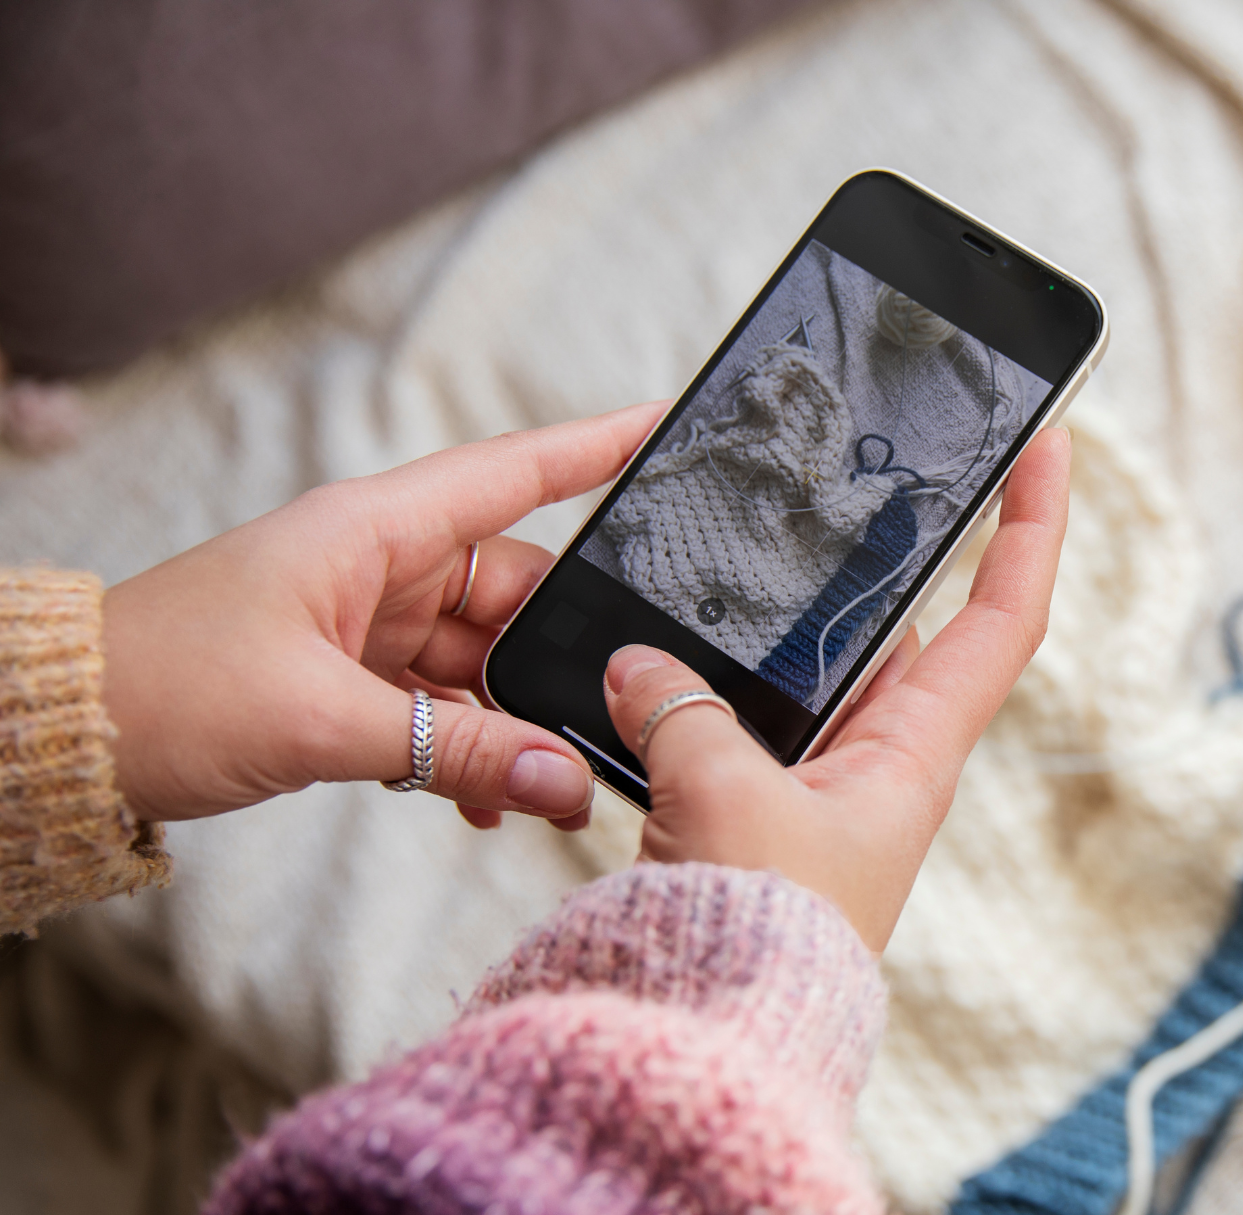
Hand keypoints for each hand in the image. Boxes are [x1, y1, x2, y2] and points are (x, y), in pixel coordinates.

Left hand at [102, 402, 667, 827]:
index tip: (667, 423)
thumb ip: (451, 752)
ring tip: (552, 786)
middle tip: (616, 716)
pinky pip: (439, 707)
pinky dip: (467, 751)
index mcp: (368, 531)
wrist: (62, 737)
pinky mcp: (347, 679)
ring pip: (481, 659)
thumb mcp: (319, 721)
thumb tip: (560, 782)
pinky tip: (489, 800)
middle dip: (563, 657)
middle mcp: (375, 566)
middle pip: (512, 591)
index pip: (509, 474)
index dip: (593, 446)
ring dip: (514, 722)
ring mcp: (363, 623)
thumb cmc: (163, 690)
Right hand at [602, 427, 1070, 949]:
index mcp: (917, 751)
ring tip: (730, 558)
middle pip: (902, 629)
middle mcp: (881, 765)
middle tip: (859, 476)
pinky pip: (733, 728)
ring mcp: (816, 793)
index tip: (1049, 444)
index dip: (1032, 526)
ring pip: (806, 677)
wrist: (708, 1046)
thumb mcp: (722, 794)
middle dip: (878, 558)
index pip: (1003, 615)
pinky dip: (699, 692)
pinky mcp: (751, 822)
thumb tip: (638, 667)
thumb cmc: (753, 936)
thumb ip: (682, 711)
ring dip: (768, 631)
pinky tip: (644, 665)